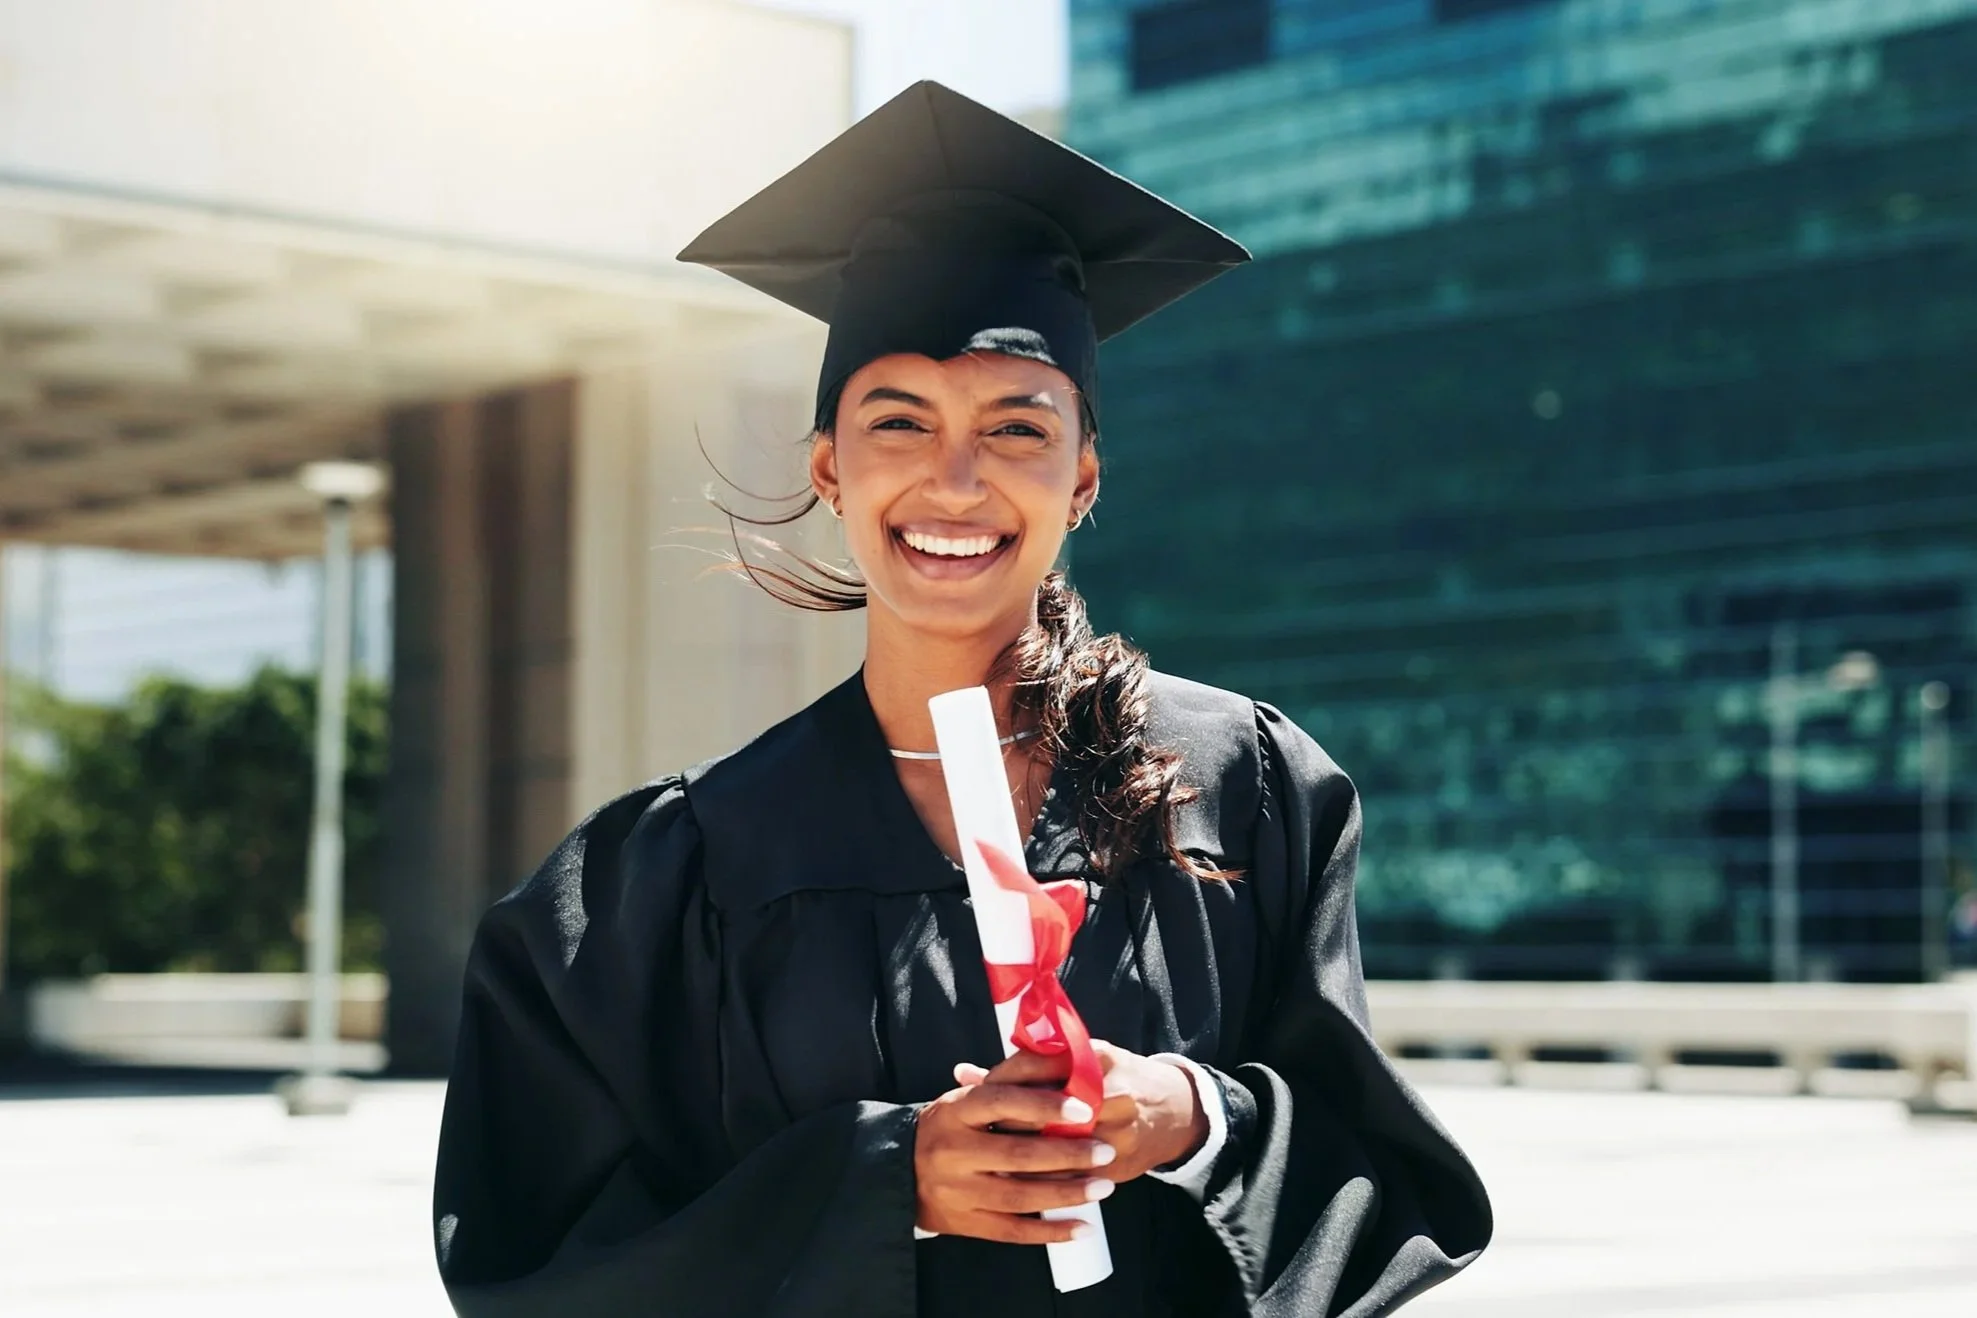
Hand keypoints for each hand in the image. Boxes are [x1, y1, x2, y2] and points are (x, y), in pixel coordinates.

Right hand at [913, 1066, 1118, 1243]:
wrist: (897, 1172)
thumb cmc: (947, 1127)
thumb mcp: (964, 1099)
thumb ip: (1006, 1087)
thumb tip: (1059, 1065)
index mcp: (955, 1112)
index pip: (1002, 1102)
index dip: (1044, 1104)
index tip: (1084, 1107)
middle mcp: (954, 1152)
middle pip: (1018, 1155)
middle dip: (1068, 1154)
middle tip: (1105, 1151)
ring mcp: (959, 1191)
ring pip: (1020, 1196)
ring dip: (1067, 1193)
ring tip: (1103, 1186)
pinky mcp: (966, 1224)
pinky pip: (1014, 1231)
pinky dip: (1051, 1231)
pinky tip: (1082, 1226)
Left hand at [955, 1041, 1208, 1184]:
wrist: (1172, 1110)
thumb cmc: (1114, 1078)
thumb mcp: (1078, 1060)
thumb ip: (1023, 1068)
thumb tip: (962, 1073)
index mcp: (1097, 1059)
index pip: (1038, 1067)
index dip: (1002, 1082)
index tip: (976, 1096)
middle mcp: (1111, 1092)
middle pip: (1046, 1112)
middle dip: (1009, 1125)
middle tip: (976, 1136)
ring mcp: (1119, 1130)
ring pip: (1059, 1149)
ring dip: (1023, 1159)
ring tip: (989, 1163)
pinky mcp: (1120, 1162)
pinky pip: (1074, 1176)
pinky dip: (1046, 1181)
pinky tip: (1020, 1183)